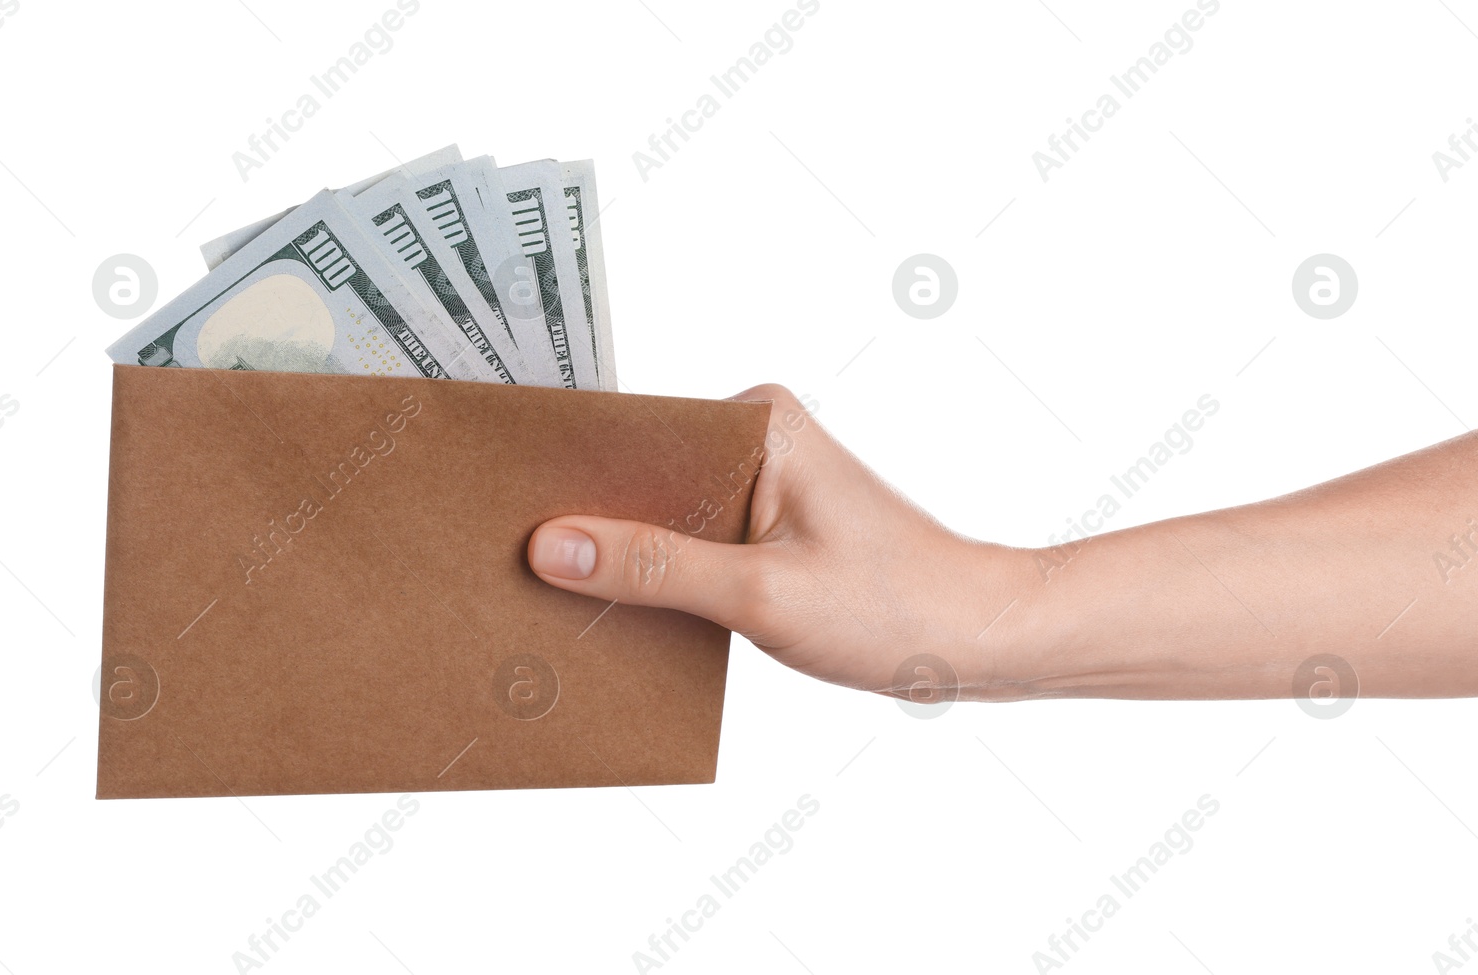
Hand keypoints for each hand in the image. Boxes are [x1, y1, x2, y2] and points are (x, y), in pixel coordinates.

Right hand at [525, 384, 1031, 699]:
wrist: (972, 640)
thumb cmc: (891, 607)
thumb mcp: (760, 593)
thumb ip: (653, 568)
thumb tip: (552, 545)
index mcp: (758, 420)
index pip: (636, 435)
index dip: (570, 476)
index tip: (505, 510)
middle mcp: (755, 435)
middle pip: (642, 475)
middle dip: (588, 521)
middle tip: (513, 564)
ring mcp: (760, 480)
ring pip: (660, 515)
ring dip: (620, 555)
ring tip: (554, 595)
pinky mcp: (764, 524)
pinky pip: (687, 542)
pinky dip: (656, 576)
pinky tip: (615, 612)